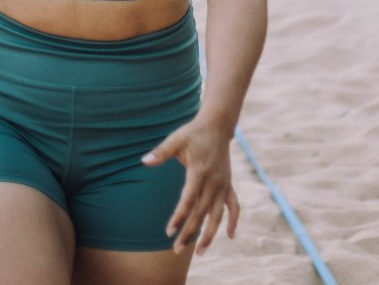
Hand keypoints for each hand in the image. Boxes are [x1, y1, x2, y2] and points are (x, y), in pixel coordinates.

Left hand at [142, 119, 239, 254]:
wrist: (217, 126)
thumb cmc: (193, 133)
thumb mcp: (176, 139)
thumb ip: (161, 152)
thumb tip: (144, 161)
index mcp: (200, 172)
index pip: (188, 200)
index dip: (179, 217)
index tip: (169, 231)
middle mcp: (214, 182)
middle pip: (201, 213)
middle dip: (189, 233)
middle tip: (176, 250)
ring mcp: (223, 185)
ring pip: (218, 216)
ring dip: (210, 235)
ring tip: (200, 252)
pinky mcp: (228, 185)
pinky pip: (234, 207)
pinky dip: (233, 221)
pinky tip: (230, 236)